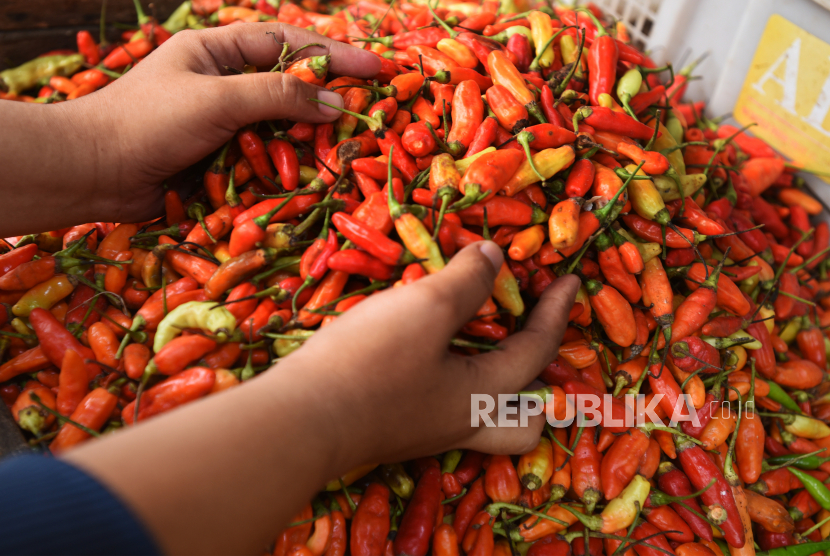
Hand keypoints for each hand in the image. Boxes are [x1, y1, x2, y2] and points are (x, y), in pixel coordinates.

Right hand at [63, 242, 578, 554]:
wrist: (301, 418)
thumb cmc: (372, 363)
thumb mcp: (426, 308)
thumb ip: (466, 282)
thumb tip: (493, 257)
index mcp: (482, 395)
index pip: (537, 349)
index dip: (557, 309)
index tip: (573, 280)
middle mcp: (462, 421)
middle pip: (524, 422)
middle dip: (539, 386)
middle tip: (530, 342)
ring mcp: (427, 429)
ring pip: (482, 415)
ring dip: (494, 378)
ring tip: (482, 337)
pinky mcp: (394, 424)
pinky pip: (443, 404)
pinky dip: (452, 374)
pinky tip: (429, 347)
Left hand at [64, 23, 379, 223]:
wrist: (95, 173)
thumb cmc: (148, 121)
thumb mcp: (217, 98)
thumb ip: (277, 97)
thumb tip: (336, 102)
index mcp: (216, 51)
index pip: (287, 43)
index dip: (333, 54)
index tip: (376, 68)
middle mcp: (221, 84)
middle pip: (288, 86)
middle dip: (327, 98)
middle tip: (370, 111)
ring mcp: (220, 124)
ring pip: (278, 127)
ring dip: (307, 138)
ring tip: (345, 147)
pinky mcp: (218, 161)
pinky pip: (261, 160)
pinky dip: (284, 167)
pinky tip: (308, 175)